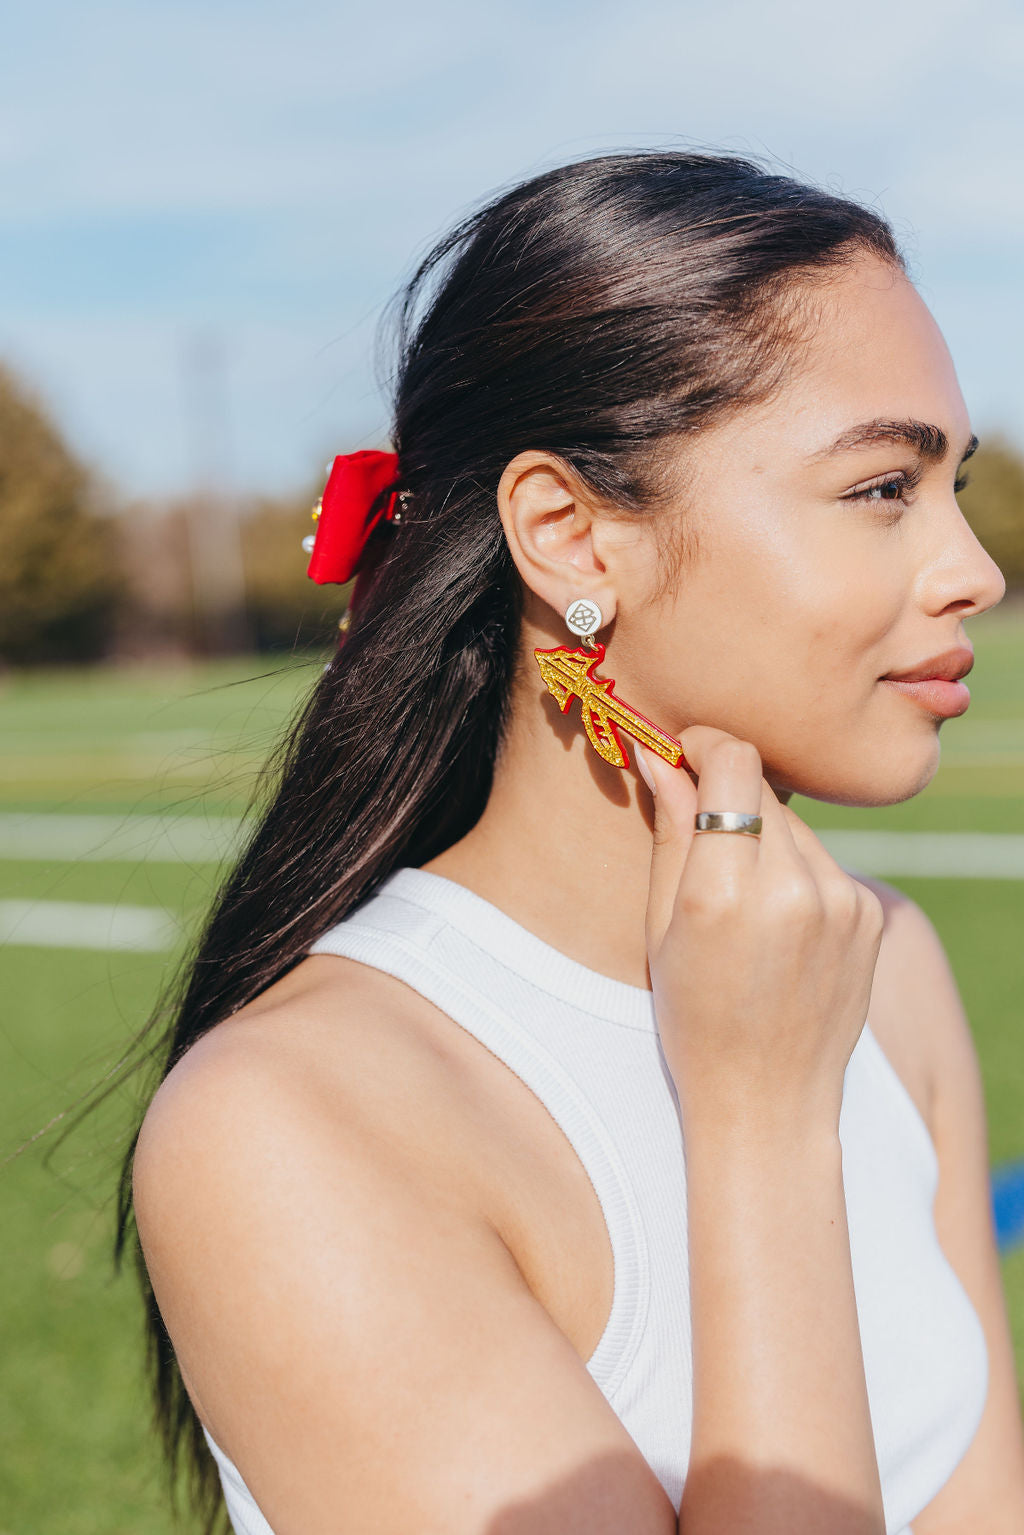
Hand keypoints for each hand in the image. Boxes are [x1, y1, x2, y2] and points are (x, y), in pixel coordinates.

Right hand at [635, 730, 884, 1140]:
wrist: (769, 1100)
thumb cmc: (695, 1018)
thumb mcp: (660, 927)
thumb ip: (669, 833)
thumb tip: (660, 757)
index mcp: (724, 893)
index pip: (734, 763)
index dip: (705, 745)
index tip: (684, 753)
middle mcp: (792, 889)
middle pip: (763, 790)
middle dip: (729, 796)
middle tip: (702, 837)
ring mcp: (841, 902)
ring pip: (795, 826)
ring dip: (765, 839)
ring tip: (743, 903)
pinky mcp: (869, 915)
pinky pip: (825, 862)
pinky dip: (798, 874)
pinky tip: (779, 926)